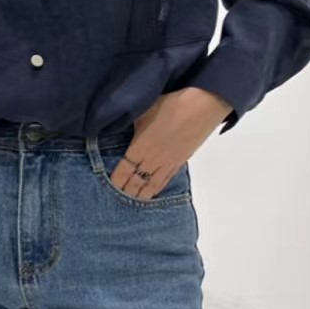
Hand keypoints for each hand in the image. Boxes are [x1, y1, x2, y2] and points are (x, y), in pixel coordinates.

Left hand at [108, 87, 233, 200]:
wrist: (203, 107)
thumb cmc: (173, 105)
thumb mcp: (144, 111)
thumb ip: (131, 123)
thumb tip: (119, 124)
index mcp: (140, 148)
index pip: (122, 171)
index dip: (114, 181)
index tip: (106, 187)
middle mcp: (152, 160)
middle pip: (135, 183)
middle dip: (124, 192)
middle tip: (115, 200)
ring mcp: (167, 164)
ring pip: (150, 186)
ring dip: (139, 195)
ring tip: (131, 203)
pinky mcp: (179, 162)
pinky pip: (164, 181)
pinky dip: (156, 190)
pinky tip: (152, 194)